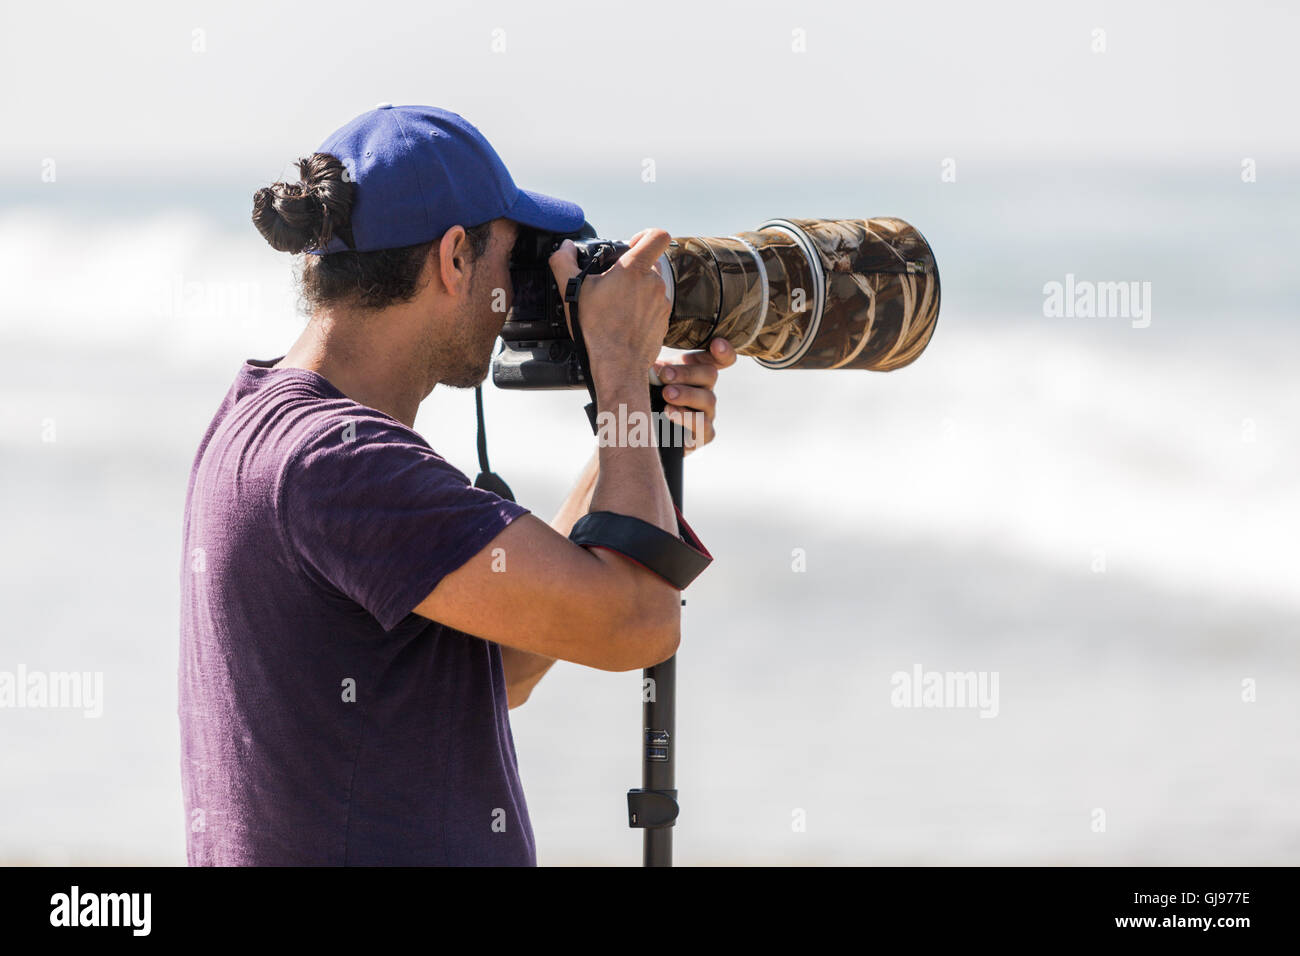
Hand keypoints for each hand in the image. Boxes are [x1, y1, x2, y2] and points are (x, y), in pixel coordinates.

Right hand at [547, 228, 672, 381]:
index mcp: (634, 269)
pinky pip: (655, 307)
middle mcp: (653, 283)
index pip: (657, 236)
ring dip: (637, 292)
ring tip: (617, 307)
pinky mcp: (664, 321)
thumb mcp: (572, 292)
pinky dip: (642, 311)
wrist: (617, 365)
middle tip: (613, 284)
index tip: (633, 244)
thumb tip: (564, 248)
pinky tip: (625, 322)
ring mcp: (662, 303)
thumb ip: (563, 262)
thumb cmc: (597, 329)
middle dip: (633, 270)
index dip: (646, 235)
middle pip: (649, 264)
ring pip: (651, 287)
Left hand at [653, 337, 735, 454]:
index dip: (723, 351)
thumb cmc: (646, 395)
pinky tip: (670, 412)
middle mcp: (705, 389)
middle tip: (664, 375)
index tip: (716, 344)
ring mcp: (707, 413)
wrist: (642, 431)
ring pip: (708, 399)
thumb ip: (654, 366)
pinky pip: (703, 426)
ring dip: (686, 395)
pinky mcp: (704, 435)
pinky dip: (687, 419)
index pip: (719, 358)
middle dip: (687, 373)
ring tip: (666, 394)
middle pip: (710, 374)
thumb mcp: (649, 376)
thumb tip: (650, 362)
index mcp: (695, 370)